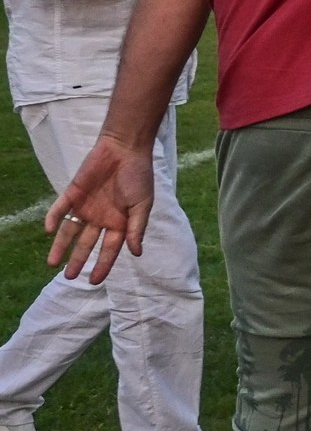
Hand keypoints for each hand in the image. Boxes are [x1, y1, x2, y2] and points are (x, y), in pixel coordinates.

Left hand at [44, 131, 155, 284]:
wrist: (125, 149)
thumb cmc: (139, 176)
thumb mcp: (142, 205)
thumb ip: (137, 228)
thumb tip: (136, 253)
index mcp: (119, 223)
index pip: (109, 249)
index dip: (102, 265)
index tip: (95, 281)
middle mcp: (100, 218)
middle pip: (86, 244)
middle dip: (78, 260)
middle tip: (69, 277)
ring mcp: (85, 207)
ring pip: (70, 231)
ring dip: (61, 247)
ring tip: (52, 263)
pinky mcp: (73, 193)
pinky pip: (60, 209)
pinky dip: (53, 218)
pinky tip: (49, 230)